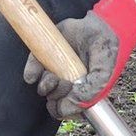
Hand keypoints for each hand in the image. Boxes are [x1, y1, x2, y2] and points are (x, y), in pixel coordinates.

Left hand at [23, 0, 135, 119]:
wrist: (99, 25)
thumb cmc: (105, 50)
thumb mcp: (104, 72)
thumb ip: (92, 89)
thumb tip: (74, 104)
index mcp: (84, 91)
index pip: (69, 110)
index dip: (64, 108)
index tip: (68, 98)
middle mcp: (69, 84)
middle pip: (54, 101)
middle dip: (57, 95)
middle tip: (66, 82)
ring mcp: (56, 71)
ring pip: (42, 89)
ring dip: (44, 85)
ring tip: (52, 75)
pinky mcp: (44, 58)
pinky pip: (31, 71)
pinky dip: (31, 73)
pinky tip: (35, 74)